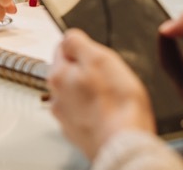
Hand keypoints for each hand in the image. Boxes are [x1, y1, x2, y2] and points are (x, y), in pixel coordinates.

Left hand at [47, 29, 155, 159]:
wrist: (125, 145)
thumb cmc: (117, 105)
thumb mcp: (100, 58)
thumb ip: (78, 42)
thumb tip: (68, 37)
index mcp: (58, 75)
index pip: (63, 47)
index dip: (85, 48)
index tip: (98, 57)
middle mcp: (56, 98)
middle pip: (71, 72)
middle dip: (89, 72)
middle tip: (109, 78)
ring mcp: (66, 118)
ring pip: (79, 94)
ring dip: (92, 93)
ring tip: (112, 99)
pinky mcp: (78, 133)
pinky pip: (86, 114)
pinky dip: (96, 112)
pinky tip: (110, 114)